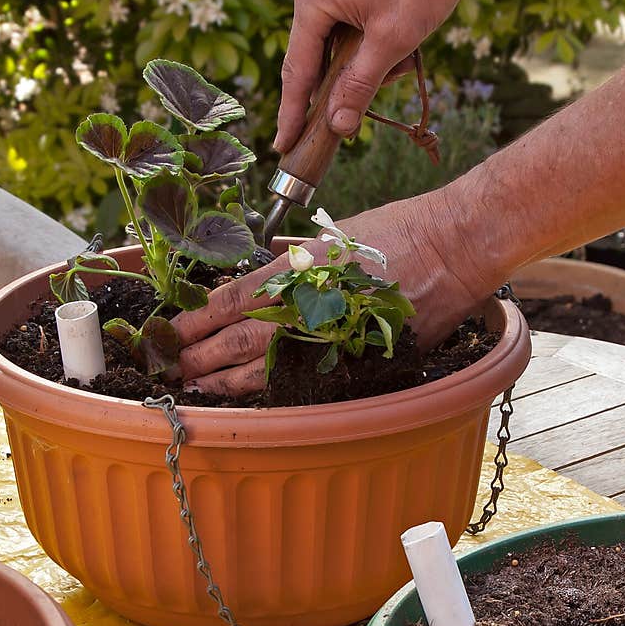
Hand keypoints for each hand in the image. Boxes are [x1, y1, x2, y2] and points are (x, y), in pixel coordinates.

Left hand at [169, 191, 495, 395]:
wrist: (452, 249)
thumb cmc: (397, 231)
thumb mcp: (335, 233)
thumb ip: (296, 257)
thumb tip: (264, 269)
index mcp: (300, 266)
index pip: (234, 298)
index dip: (199, 318)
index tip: (173, 328)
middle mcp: (312, 302)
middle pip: (242, 336)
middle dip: (202, 353)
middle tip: (172, 365)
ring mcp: (335, 333)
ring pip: (269, 364)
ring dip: (228, 378)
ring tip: (198, 386)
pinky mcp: (358, 355)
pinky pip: (310, 376)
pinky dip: (277, 387)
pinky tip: (255, 394)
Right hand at [274, 0, 475, 153]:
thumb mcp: (393, 40)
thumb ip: (360, 86)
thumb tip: (338, 128)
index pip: (297, 71)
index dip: (292, 114)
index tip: (283, 146)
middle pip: (318, 57)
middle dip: (349, 81)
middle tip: (380, 91)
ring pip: (337, 41)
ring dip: (369, 60)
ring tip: (408, 56)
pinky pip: (347, 21)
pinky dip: (371, 39)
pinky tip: (402, 36)